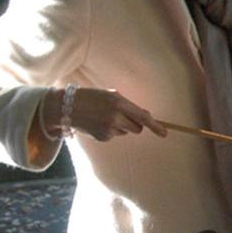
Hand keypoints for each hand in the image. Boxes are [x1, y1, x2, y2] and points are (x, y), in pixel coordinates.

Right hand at [42, 87, 167, 140]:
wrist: (67, 107)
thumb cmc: (92, 97)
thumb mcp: (111, 95)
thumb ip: (128, 106)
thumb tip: (146, 118)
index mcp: (119, 103)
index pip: (142, 117)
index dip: (155, 126)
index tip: (165, 133)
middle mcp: (115, 118)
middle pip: (137, 128)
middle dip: (134, 123)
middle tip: (121, 115)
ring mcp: (108, 129)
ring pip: (126, 131)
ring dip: (121, 126)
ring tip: (104, 116)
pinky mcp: (103, 137)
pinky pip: (115, 135)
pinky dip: (110, 130)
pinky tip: (98, 123)